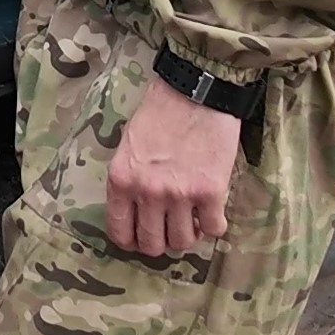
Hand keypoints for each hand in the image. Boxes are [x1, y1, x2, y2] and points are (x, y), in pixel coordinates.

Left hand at [106, 73, 244, 257]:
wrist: (196, 90)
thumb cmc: (159, 111)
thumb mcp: (128, 145)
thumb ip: (129, 180)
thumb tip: (134, 212)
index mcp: (121, 180)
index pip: (120, 233)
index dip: (132, 241)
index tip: (142, 236)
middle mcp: (147, 192)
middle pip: (152, 244)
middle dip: (161, 241)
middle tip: (170, 228)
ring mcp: (180, 194)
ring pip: (183, 242)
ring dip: (188, 234)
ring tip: (192, 218)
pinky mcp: (211, 192)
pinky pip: (213, 230)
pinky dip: (214, 225)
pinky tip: (212, 212)